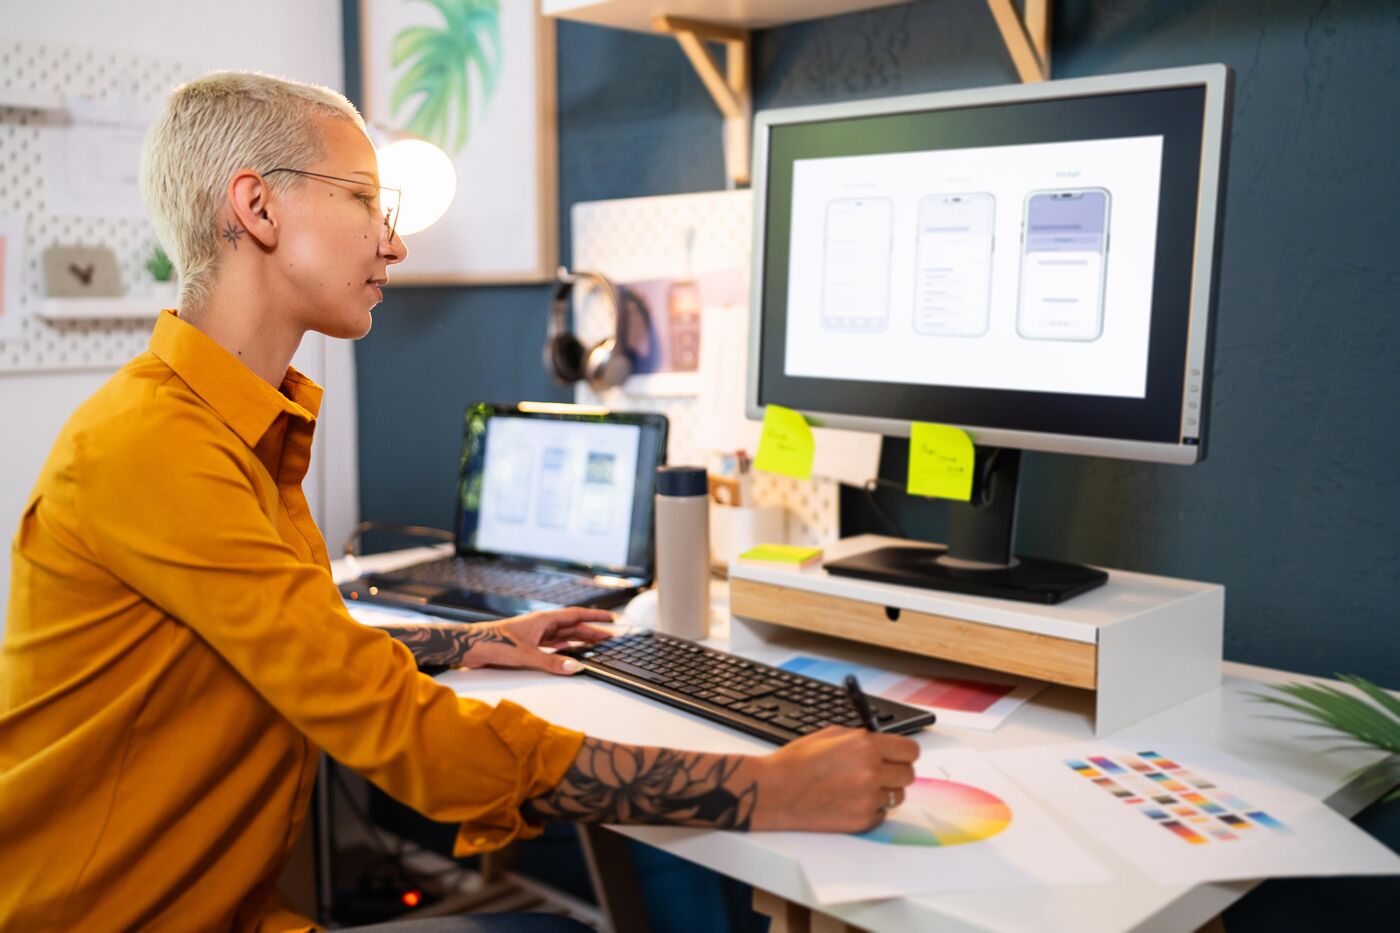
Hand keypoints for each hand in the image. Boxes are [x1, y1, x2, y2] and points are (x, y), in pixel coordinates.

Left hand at [460, 607, 614, 674]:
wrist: (469, 646)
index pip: (576, 615)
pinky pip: (551, 645)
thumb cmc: (493, 643)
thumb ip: (552, 662)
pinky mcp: (526, 645)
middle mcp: (540, 625)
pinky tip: (569, 652)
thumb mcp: (526, 655)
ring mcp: (533, 634)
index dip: (594, 617)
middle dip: (591, 630)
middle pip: (572, 626)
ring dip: (578, 640)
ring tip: (595, 644)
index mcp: (543, 620)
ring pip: (562, 636)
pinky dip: (563, 648)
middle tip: (609, 636)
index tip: (610, 618)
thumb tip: (576, 667)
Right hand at [750, 727, 919, 832]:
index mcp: (865, 746)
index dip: (903, 752)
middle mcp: (872, 772)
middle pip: (908, 774)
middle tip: (879, 771)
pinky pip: (882, 814)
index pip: (911, 750)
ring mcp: (868, 799)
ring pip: (898, 796)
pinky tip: (851, 801)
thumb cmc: (797, 761)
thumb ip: (863, 738)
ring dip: (885, 791)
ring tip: (859, 787)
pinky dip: (872, 809)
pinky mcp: (862, 821)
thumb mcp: (832, 735)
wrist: (775, 791)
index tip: (898, 755)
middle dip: (896, 771)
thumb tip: (883, 743)